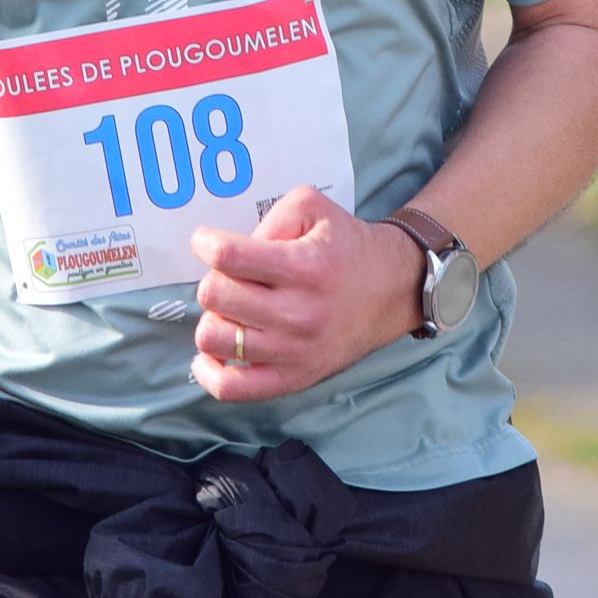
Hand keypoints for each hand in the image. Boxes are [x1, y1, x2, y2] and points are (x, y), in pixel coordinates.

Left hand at [188, 186, 424, 402]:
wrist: (392, 289)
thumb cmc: (346, 246)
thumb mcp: (314, 209)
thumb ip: (269, 219)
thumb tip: (228, 253)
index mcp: (304, 267)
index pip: (228, 257)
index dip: (205, 243)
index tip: (207, 241)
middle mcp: (299, 313)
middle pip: (215, 296)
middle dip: (214, 278)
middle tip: (231, 276)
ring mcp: (295, 351)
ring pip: (215, 339)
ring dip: (213, 318)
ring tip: (231, 309)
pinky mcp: (294, 378)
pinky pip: (232, 388)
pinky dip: (209, 371)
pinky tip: (213, 353)